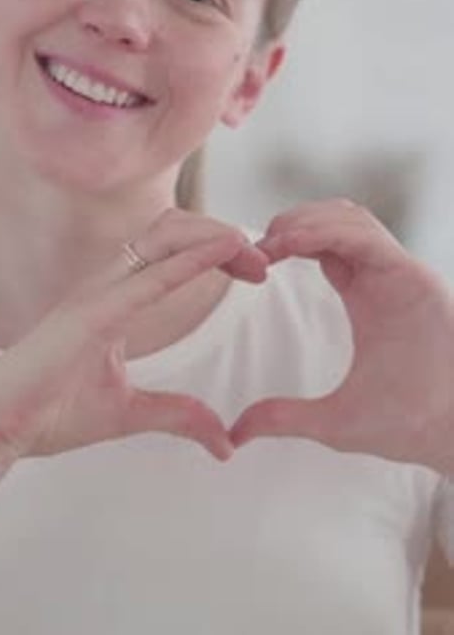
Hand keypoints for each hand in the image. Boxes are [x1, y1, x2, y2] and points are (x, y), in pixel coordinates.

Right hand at [0, 210, 267, 467]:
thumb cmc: (48, 412)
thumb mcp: (130, 412)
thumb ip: (177, 415)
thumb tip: (223, 440)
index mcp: (114, 298)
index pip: (173, 253)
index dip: (215, 250)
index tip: (254, 271)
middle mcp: (107, 284)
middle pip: (174, 231)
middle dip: (222, 237)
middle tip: (264, 263)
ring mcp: (98, 292)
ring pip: (166, 236)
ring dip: (214, 238)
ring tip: (254, 255)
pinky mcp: (92, 312)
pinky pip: (152, 275)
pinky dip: (194, 258)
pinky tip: (227, 251)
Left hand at [231, 199, 453, 475]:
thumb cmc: (407, 424)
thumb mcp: (333, 420)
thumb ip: (284, 418)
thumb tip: (235, 432)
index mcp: (366, 293)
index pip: (324, 244)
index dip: (287, 240)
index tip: (253, 260)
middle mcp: (384, 276)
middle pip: (337, 219)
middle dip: (294, 221)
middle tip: (258, 246)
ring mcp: (401, 274)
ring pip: (353, 220)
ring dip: (308, 221)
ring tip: (273, 242)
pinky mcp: (416, 279)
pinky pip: (370, 239)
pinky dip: (331, 233)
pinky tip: (294, 244)